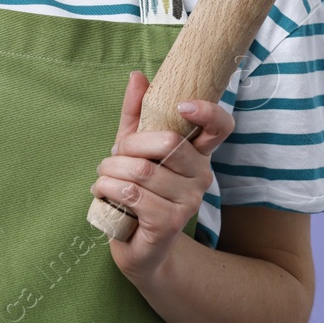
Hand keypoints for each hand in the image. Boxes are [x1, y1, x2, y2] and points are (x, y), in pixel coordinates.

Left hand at [92, 69, 234, 282]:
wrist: (136, 246)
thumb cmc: (136, 191)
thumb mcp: (132, 148)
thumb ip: (136, 113)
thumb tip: (138, 76)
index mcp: (198, 154)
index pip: (221, 127)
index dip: (208, 112)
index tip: (182, 105)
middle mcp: (202, 176)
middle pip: (168, 143)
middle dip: (128, 146)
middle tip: (112, 157)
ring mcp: (189, 201)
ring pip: (143, 170)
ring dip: (109, 171)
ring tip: (102, 178)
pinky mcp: (170, 223)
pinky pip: (133, 194)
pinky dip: (107, 189)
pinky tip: (102, 194)